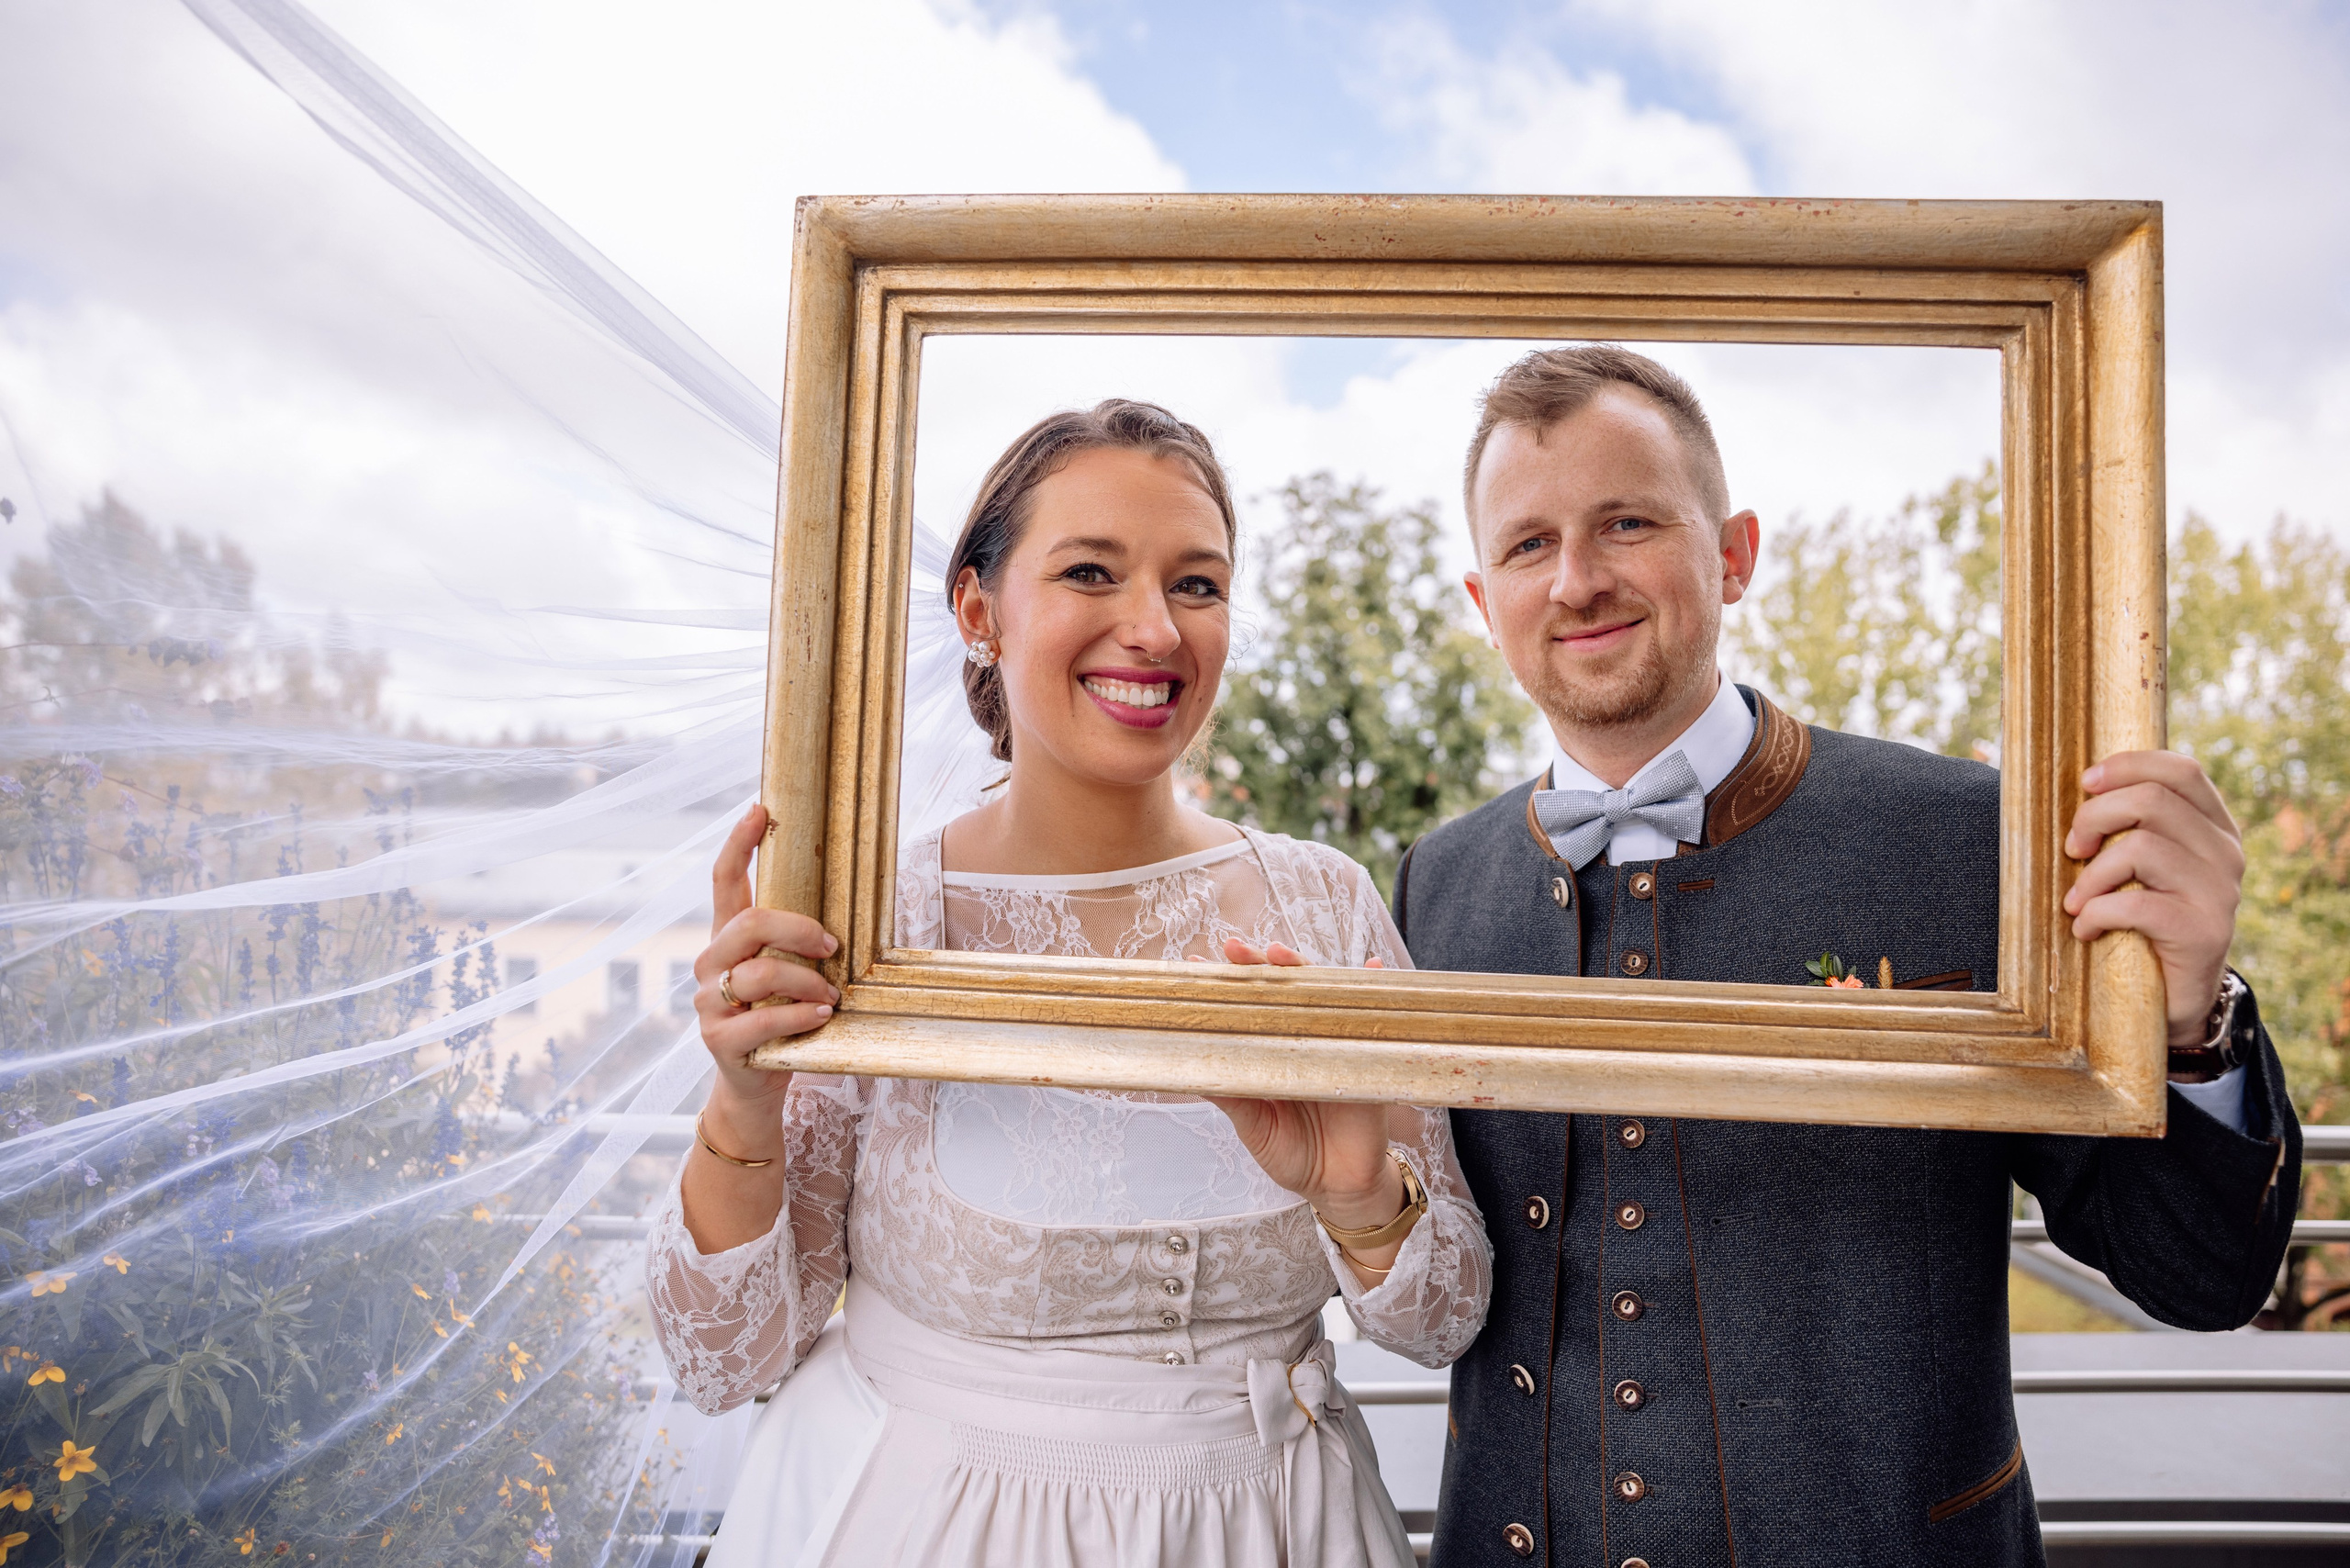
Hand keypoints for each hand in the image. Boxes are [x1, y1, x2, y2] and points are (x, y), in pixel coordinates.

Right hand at [696, 804, 839, 1127]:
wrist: (754, 1084)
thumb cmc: (778, 1019)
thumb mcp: (785, 976)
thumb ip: (795, 944)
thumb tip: (841, 914)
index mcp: (726, 940)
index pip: (723, 880)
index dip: (737, 843)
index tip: (759, 810)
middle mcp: (709, 964)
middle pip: (748, 923)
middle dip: (798, 928)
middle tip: (832, 944)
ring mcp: (708, 1003)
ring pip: (759, 973)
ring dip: (807, 980)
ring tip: (832, 993)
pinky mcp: (719, 1039)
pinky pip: (763, 1018)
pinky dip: (800, 1014)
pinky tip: (821, 1014)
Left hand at [1209, 938, 1408, 1285]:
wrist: (1337, 1189)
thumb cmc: (1293, 1154)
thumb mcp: (1253, 1125)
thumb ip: (1230, 1094)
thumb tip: (1187, 1069)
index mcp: (1269, 1052)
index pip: (1245, 1009)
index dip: (1224, 986)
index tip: (1194, 964)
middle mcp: (1301, 1039)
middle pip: (1282, 991)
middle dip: (1258, 965)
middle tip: (1235, 949)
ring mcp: (1333, 1044)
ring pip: (1320, 996)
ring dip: (1304, 970)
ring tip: (1282, 954)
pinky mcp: (1365, 1059)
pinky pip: (1372, 1021)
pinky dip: (1377, 990)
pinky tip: (1375, 969)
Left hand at [2062, 751, 2242, 1047]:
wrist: (2175, 996)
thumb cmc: (2144, 921)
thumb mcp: (2141, 866)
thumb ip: (2131, 826)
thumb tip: (2083, 788)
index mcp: (2213, 826)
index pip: (2181, 770)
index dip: (2128, 766)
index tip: (2085, 784)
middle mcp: (2225, 853)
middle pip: (2152, 800)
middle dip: (2094, 816)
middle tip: (2072, 849)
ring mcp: (2220, 892)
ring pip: (2140, 848)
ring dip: (2091, 874)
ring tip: (2076, 900)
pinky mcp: (2204, 932)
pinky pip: (2136, 904)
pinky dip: (2096, 912)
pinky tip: (2084, 928)